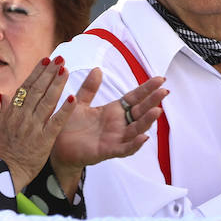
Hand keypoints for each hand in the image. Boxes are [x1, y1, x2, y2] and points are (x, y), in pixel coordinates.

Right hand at [0, 57, 76, 193]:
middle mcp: (22, 116)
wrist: (2, 173)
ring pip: (47, 101)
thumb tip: (5, 95)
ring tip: (66, 70)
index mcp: (11, 112)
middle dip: (49, 72)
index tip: (46, 60)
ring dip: (57, 84)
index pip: (26, 87)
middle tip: (61, 58)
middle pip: (38, 89)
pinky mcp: (44, 140)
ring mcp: (33, 127)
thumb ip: (3, 111)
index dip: (37, 72)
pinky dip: (65, 109)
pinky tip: (73, 98)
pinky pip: (56, 122)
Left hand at [51, 70, 166, 171]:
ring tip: (157, 111)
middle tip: (164, 91)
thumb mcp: (79, 103)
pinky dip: (134, 144)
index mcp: (113, 111)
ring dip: (147, 121)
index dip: (147, 89)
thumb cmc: (69, 126)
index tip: (160, 79)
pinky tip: (143, 137)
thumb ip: (89, 88)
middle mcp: (118, 124)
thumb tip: (98, 69)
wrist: (56, 147)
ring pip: (136, 130)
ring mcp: (114, 138)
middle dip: (152, 102)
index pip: (134, 98)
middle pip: (139, 112)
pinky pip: (124, 149)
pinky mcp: (107, 151)